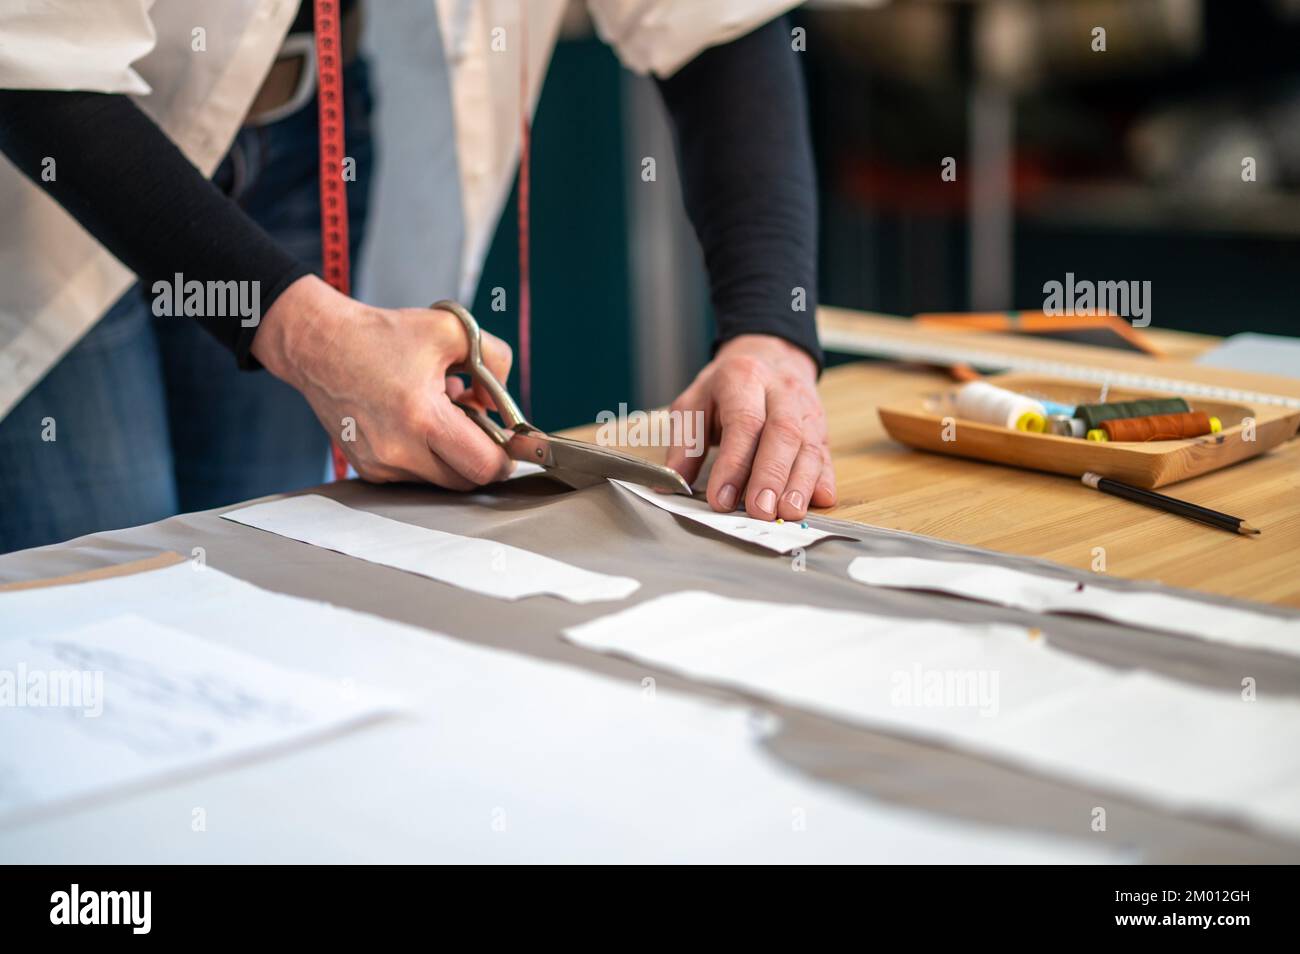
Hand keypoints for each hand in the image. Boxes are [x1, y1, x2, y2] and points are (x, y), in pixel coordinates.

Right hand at [252, 275, 514, 488]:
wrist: (320, 345)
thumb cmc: (382, 335)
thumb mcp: (451, 330)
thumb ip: (495, 360)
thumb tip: (500, 405)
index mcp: (422, 417)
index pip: (482, 466)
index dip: (504, 458)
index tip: (508, 443)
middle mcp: (398, 450)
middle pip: (465, 481)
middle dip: (479, 455)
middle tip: (476, 423)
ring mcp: (380, 464)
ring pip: (440, 480)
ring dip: (451, 455)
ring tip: (440, 414)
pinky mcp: (368, 469)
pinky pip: (414, 475)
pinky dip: (425, 455)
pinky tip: (416, 421)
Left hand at [664, 334, 835, 520]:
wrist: (770, 355)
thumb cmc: (727, 387)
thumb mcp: (694, 403)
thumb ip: (684, 443)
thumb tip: (671, 483)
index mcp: (743, 378)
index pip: (742, 422)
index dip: (733, 463)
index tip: (721, 498)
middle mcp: (780, 391)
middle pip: (783, 433)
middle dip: (772, 476)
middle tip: (760, 510)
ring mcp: (806, 408)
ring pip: (809, 445)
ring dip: (800, 483)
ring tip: (788, 513)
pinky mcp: (821, 426)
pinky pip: (826, 453)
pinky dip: (824, 478)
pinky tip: (820, 499)